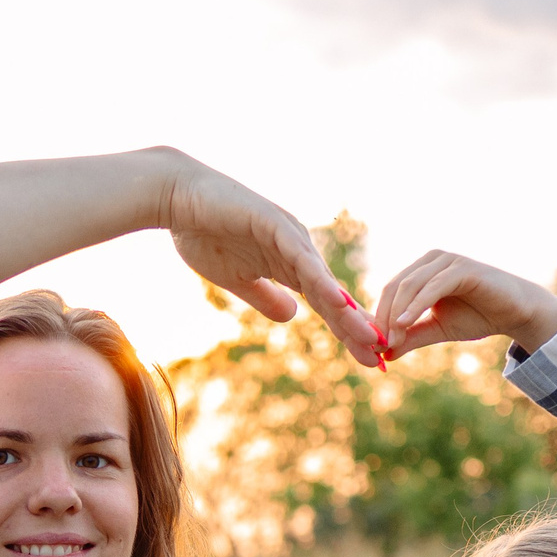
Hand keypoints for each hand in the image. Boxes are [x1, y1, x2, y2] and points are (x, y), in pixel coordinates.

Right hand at [157, 156, 385, 368]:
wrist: (174, 197)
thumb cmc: (202, 233)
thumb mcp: (238, 280)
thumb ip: (266, 297)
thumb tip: (293, 316)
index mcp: (290, 265)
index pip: (326, 304)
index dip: (346, 331)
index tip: (369, 359)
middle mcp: (297, 250)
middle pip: (333, 296)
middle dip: (356, 327)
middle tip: (382, 357)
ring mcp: (288, 235)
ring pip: (323, 279)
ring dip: (346, 310)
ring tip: (369, 336)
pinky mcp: (273, 223)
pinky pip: (301, 257)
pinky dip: (319, 279)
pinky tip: (337, 300)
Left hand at [374, 250, 556, 358]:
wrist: (515, 313)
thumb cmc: (477, 316)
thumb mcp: (437, 329)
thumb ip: (411, 336)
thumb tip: (384, 354)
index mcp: (423, 270)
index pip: (391, 289)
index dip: (379, 316)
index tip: (374, 344)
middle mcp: (431, 260)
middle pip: (395, 286)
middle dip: (384, 317)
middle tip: (380, 344)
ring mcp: (446, 261)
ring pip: (410, 285)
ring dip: (397, 314)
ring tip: (392, 340)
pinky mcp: (461, 268)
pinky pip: (431, 287)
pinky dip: (416, 306)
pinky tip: (405, 323)